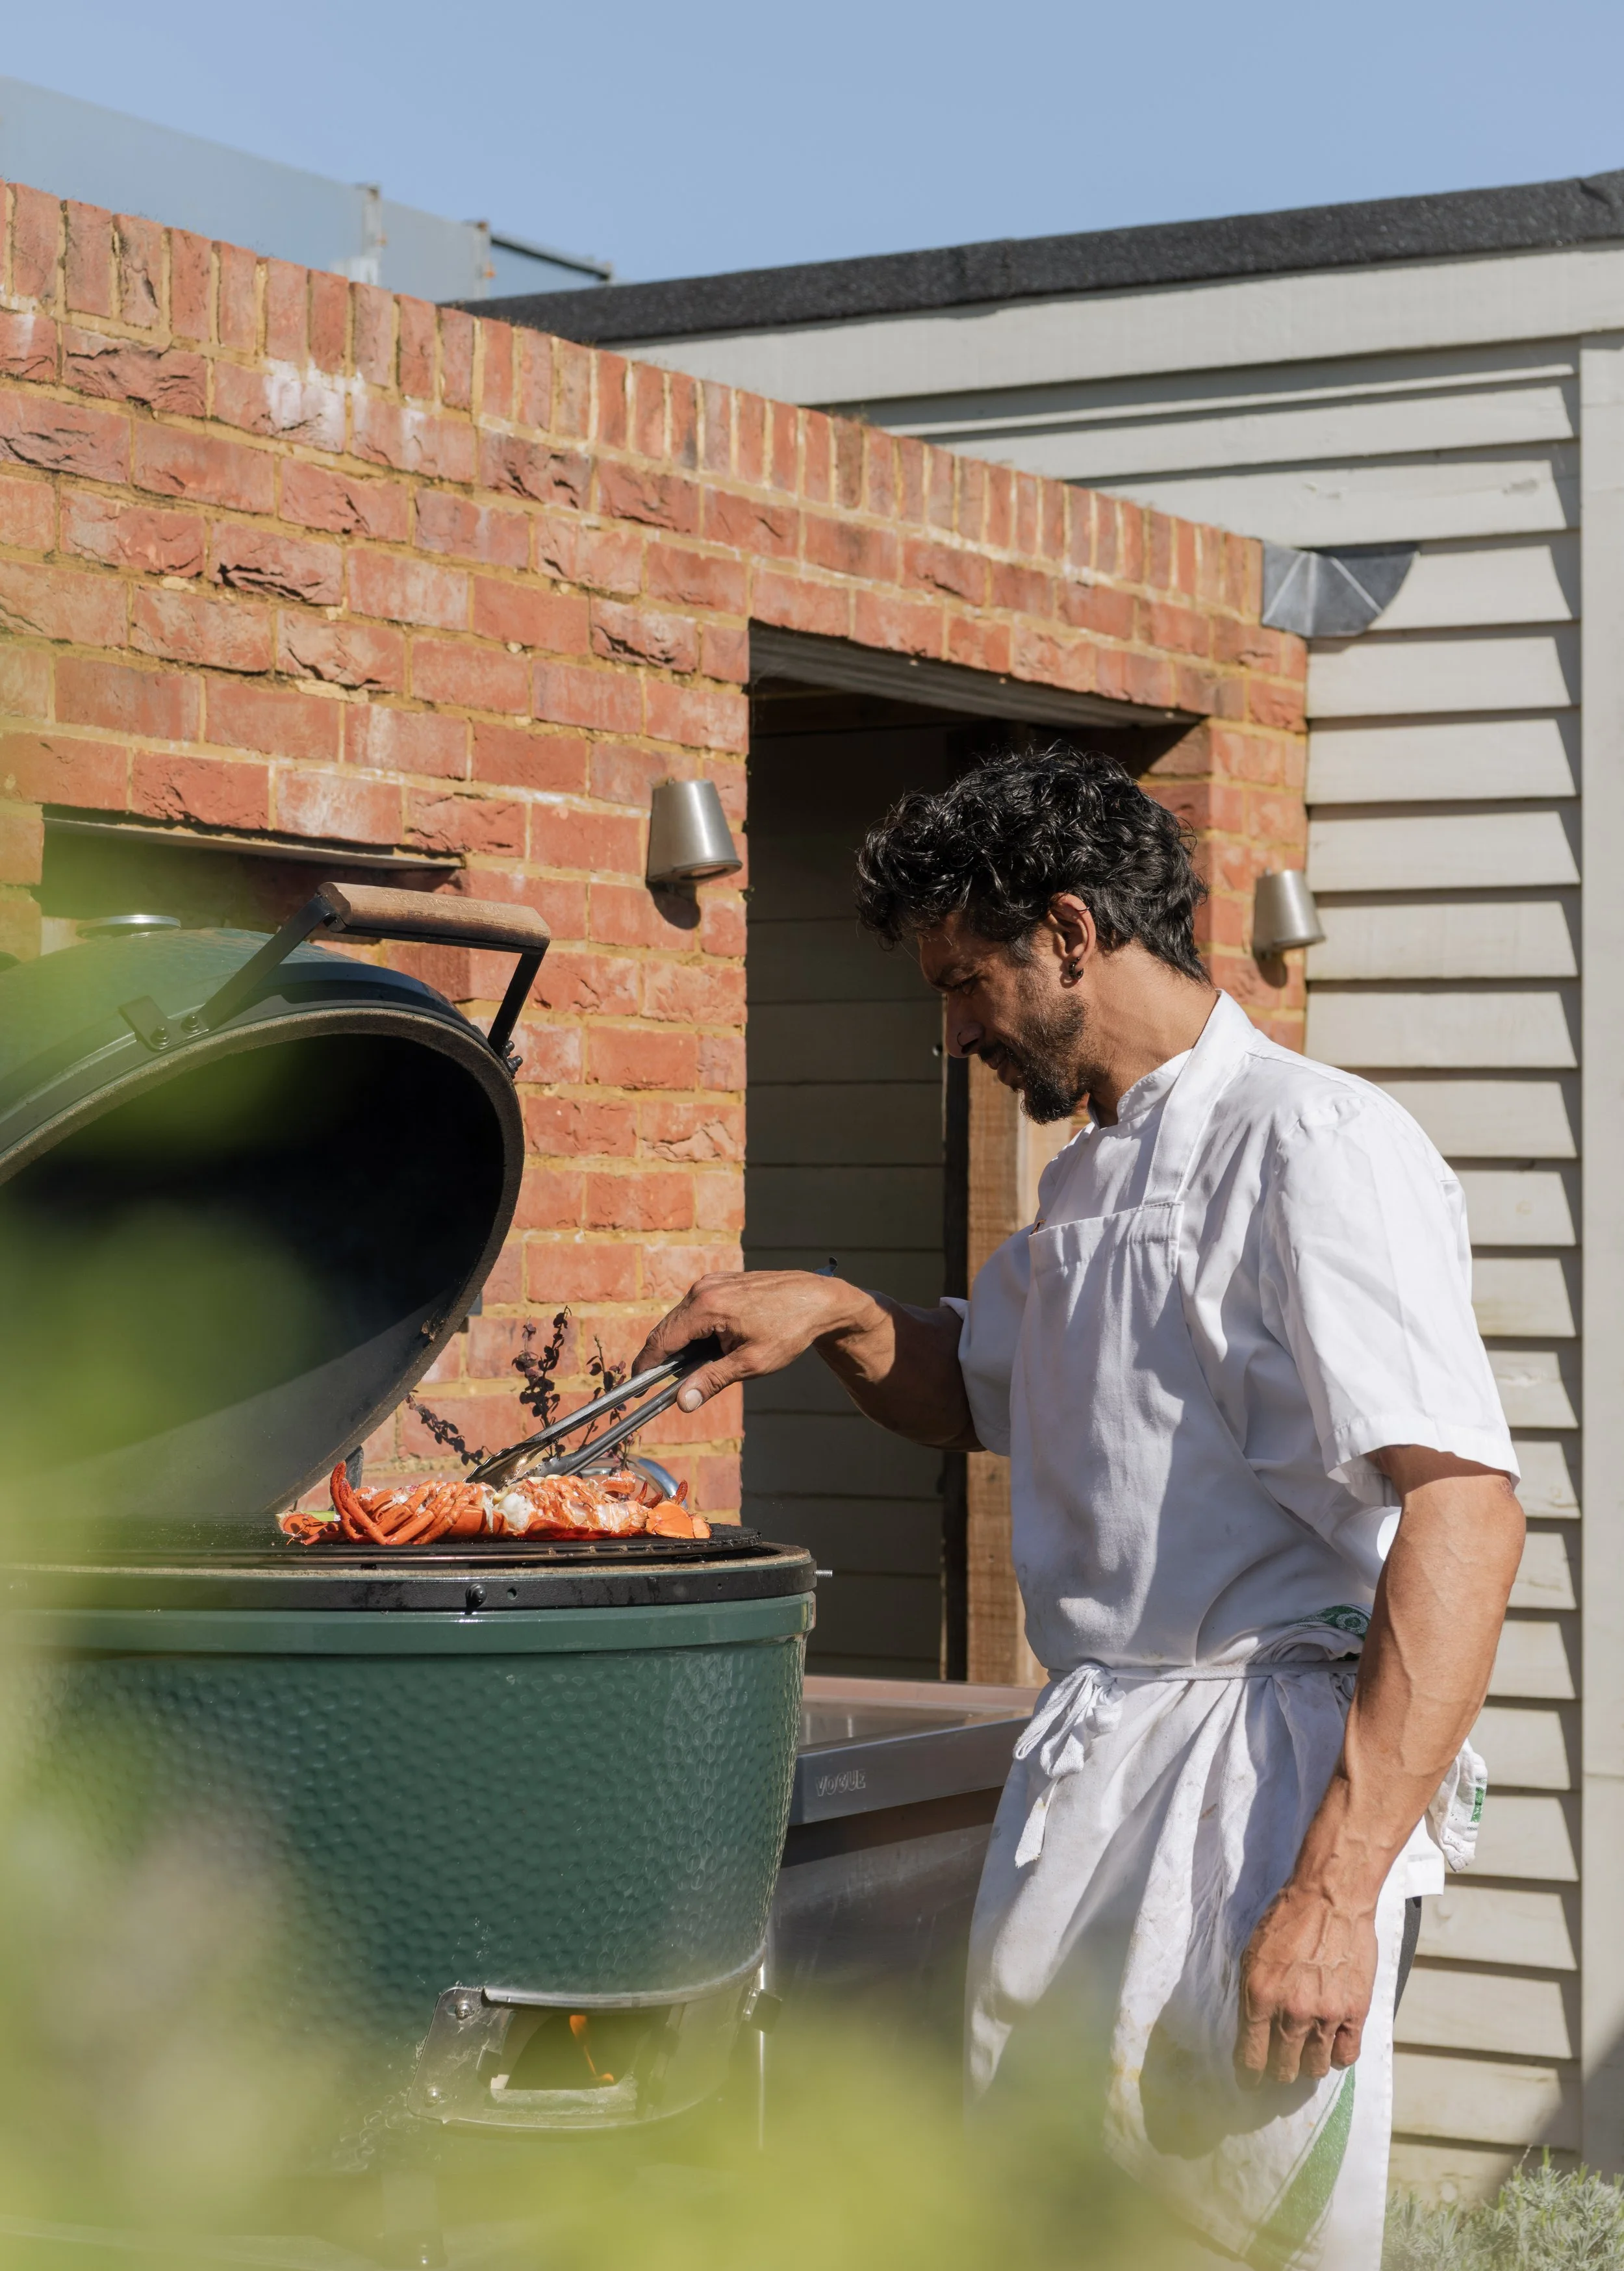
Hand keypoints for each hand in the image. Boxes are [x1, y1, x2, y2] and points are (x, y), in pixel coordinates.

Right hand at [633, 1270, 861, 1412]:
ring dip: (683, 1345)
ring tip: (700, 1369)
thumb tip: (682, 1402)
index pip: (661, 1340)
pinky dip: (696, 1331)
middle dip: (664, 1359)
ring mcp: (711, 1282)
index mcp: (706, 1307)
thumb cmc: (789, 1331)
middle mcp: (702, 1290)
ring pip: (681, 1320)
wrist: (818, 1300)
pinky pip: (696, 1310)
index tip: (637, 1388)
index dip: (646, 1366)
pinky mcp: (720, 1282)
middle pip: (667, 1330)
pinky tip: (714, 1348)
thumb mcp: (751, 1363)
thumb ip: (712, 1381)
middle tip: (666, 1388)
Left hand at [1234, 1881, 1378, 2086]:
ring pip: (1315, 2068)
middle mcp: (1292, 2012)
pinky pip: (1346, 2056)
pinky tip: (1331, 2044)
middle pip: (1283, 2070)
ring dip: (1307, 2065)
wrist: (1329, 1897)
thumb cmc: (1287, 1920)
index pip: (1250, 2058)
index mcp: (1259, 1997)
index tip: (1249, 2082)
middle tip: (1278, 2066)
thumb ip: (1250, 1997)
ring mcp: (1326, 2014)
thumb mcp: (1251, 1954)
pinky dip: (1338, 2056)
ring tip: (1305, 2053)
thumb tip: (1249, 2033)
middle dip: (1277, 2072)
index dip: (1249, 2077)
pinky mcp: (1355, 2011)